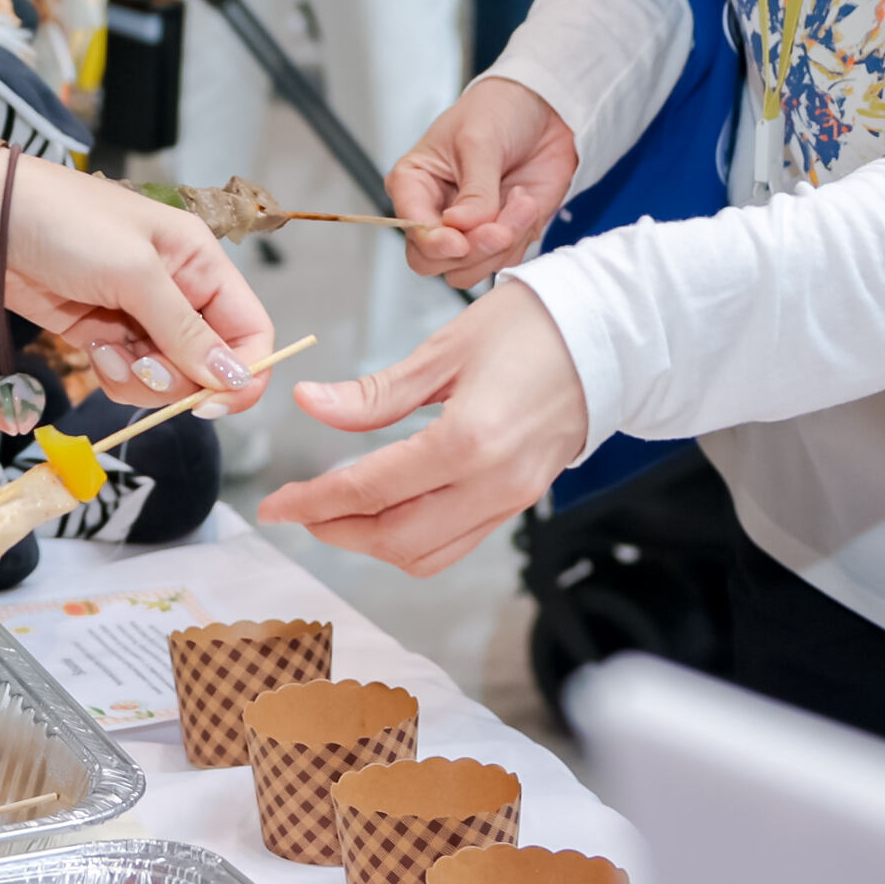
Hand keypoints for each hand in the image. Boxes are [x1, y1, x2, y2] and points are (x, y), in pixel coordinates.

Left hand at [0, 161, 272, 410]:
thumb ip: (185, 329)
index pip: (250, 330)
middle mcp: (178, 292)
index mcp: (201, 263)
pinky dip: (114, 374)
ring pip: (168, 378)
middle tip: (140, 362)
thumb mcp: (133, 271)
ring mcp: (139, 315)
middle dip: (178, 378)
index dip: (242, 372)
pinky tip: (91, 350)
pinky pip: (129, 375)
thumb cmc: (64, 222)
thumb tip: (236, 377)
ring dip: (140, 379)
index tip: (211, 400)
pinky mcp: (102, 334)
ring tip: (105, 350)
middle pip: (209, 364)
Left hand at [260, 288, 591, 577]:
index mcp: (468, 441)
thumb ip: (374, 394)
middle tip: (297, 508)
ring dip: (371, 542)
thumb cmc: (531, 329)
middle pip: (394, 539)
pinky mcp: (519, 504)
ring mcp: (510, 501)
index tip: (274, 504)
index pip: (370, 489)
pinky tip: (384, 510)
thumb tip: (311, 404)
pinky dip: (411, 540)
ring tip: (333, 512)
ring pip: (425, 554)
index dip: (312, 501)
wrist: (609, 335)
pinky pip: (455, 544)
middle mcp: (492, 484)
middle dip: (335, 530)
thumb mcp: (443, 350)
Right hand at [390, 76, 578, 284]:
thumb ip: (474, 190)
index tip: (458, 241)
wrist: (543, 108)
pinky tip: (526, 202)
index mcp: (414, 185)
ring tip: (522, 202)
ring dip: (503, 243)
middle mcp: (436, 213)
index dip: (433, 242)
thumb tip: (461, 226)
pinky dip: (521, 236)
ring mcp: (470, 228)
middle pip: (434, 262)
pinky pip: (506, 258)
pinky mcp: (502, 235)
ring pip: (471, 268)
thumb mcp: (479, 141)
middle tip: (499, 230)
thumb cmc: (497, 111)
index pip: (411, 230)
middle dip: (472, 250)